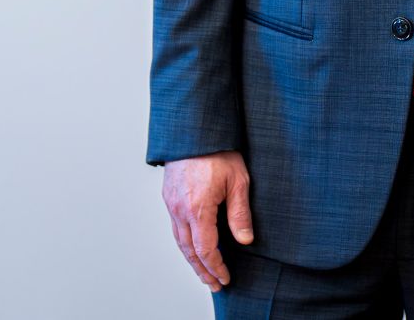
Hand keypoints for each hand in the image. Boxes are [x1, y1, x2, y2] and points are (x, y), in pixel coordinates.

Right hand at [161, 151, 253, 291]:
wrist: (194, 130)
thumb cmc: (219, 151)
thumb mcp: (239, 180)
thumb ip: (240, 212)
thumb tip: (244, 240)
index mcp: (198, 208)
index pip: (205, 249)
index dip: (215, 266)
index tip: (224, 278)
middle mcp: (180, 209)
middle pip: (189, 250)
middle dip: (202, 270)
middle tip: (214, 284)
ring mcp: (171, 203)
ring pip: (179, 240)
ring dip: (191, 260)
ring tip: (204, 272)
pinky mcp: (169, 196)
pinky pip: (175, 227)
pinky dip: (184, 243)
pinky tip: (193, 247)